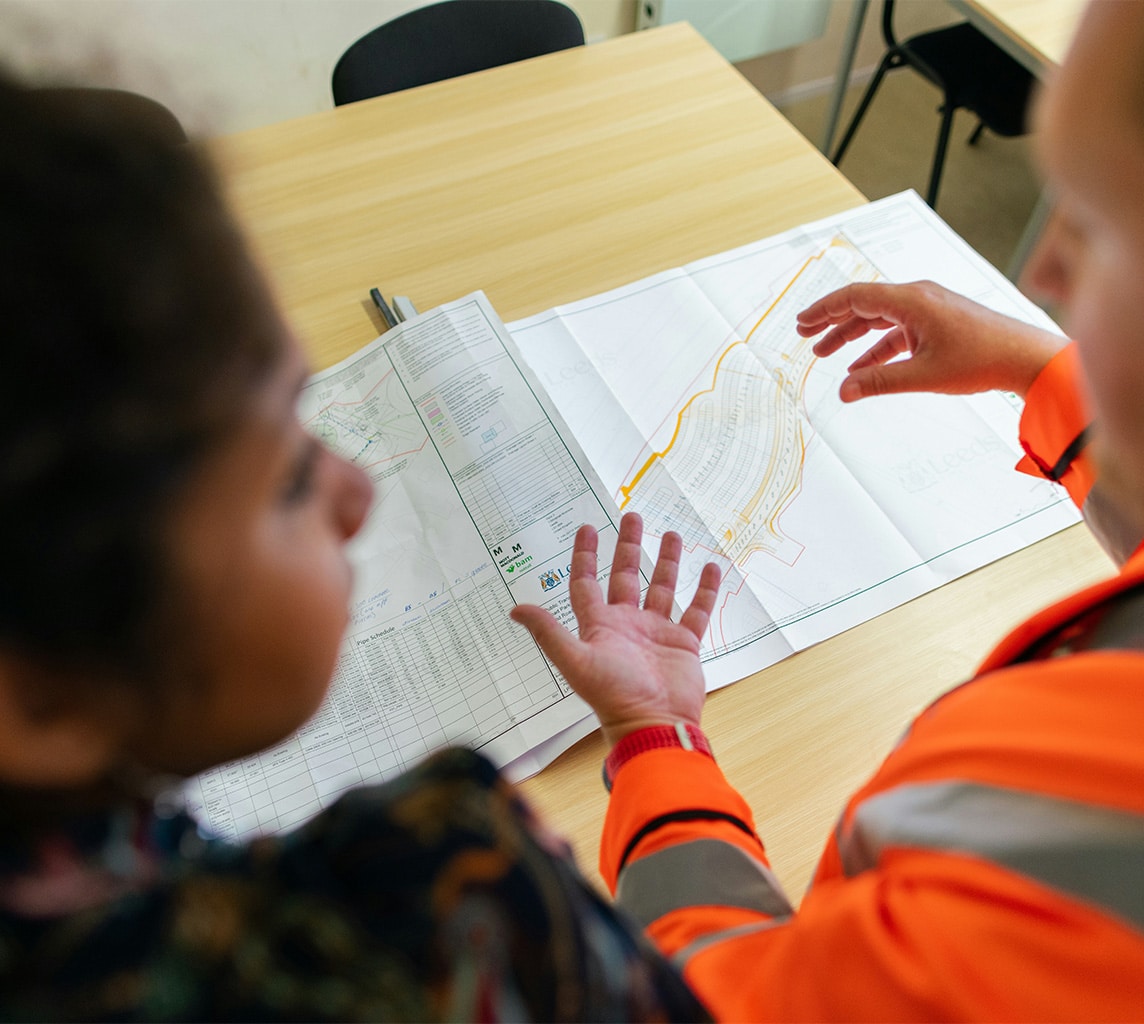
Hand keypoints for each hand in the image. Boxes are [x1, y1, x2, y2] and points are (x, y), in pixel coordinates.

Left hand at [509, 513, 721, 747]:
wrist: (653, 723)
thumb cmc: (612, 694)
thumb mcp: (576, 659)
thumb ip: (549, 632)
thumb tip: (515, 609)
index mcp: (600, 626)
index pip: (587, 583)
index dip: (585, 555)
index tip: (588, 527)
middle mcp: (627, 625)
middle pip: (626, 576)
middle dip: (628, 546)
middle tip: (632, 516)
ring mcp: (657, 633)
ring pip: (662, 587)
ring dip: (667, 561)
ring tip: (673, 534)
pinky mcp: (684, 643)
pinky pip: (696, 610)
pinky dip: (705, 590)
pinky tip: (712, 568)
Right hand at [796, 280, 1066, 401]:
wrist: (1025, 358)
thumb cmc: (983, 359)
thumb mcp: (923, 375)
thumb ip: (878, 382)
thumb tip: (843, 391)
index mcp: (912, 301)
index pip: (856, 297)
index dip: (824, 310)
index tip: (802, 322)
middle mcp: (918, 298)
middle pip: (864, 304)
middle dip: (832, 321)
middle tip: (804, 333)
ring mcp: (929, 309)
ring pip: (879, 318)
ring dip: (851, 335)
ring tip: (825, 353)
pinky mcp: (937, 322)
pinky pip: (897, 331)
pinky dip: (876, 346)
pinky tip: (862, 366)